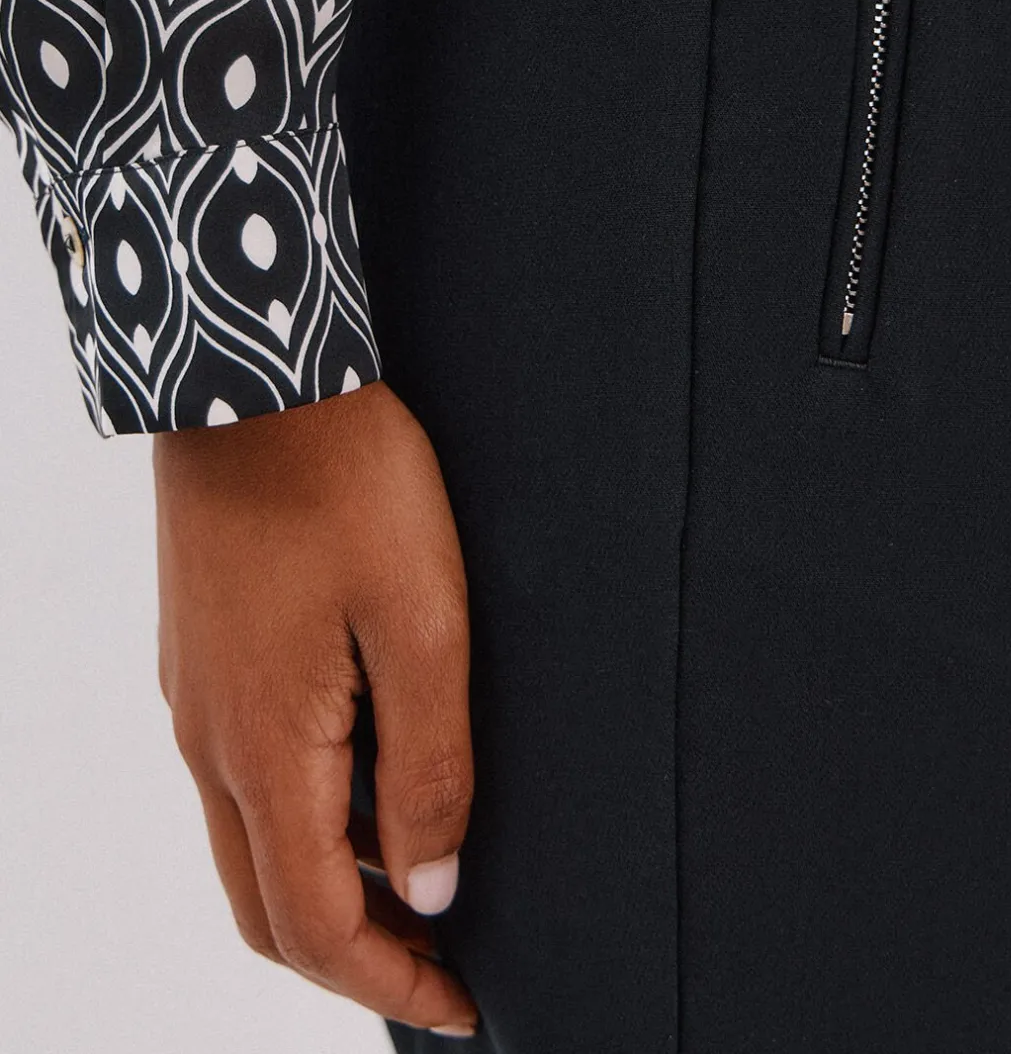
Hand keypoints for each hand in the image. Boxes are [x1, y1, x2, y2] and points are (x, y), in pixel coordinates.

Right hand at [153, 382, 477, 1035]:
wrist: (251, 374)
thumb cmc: (347, 485)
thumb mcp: (422, 622)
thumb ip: (427, 765)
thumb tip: (429, 888)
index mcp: (264, 749)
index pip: (314, 926)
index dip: (389, 983)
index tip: (462, 1008)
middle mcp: (210, 740)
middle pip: (265, 906)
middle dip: (351, 953)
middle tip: (440, 961)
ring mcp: (195, 695)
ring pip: (251, 841)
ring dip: (330, 882)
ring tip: (423, 869)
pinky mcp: (201, 651)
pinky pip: (244, 775)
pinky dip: (305, 814)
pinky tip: (372, 773)